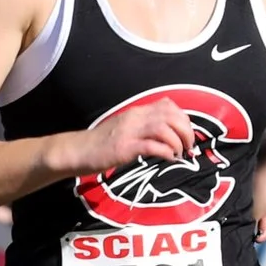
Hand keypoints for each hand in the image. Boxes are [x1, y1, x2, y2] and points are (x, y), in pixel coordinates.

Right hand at [62, 95, 198, 178]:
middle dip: (186, 132)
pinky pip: (152, 146)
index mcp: (137, 112)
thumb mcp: (125, 128)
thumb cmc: (102, 144)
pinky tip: (168, 159)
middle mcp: (135, 118)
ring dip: (177, 143)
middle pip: (171, 116)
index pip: (168, 106)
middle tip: (188, 147)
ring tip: (179, 154)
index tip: (186, 135)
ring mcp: (129, 132)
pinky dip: (165, 152)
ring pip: (164, 129)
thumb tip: (167, 133)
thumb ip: (144, 127)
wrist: (78, 151)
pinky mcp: (124, 148)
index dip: (184, 119)